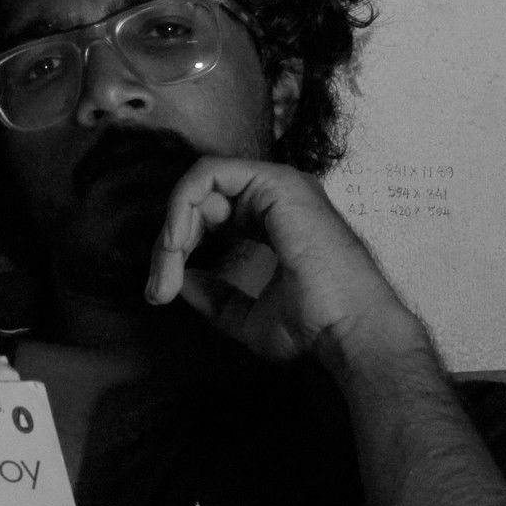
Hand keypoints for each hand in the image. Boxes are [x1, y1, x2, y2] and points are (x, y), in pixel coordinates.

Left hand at [146, 158, 421, 364]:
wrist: (349, 331)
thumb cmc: (314, 327)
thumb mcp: (246, 316)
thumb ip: (214, 296)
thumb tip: (179, 281)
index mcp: (274, 219)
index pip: (210, 215)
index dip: (177, 249)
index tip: (161, 291)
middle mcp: (275, 196)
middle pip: (200, 199)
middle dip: (168, 242)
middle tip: (157, 286)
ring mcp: (277, 185)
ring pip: (200, 184)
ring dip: (173, 225)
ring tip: (168, 265)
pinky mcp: (275, 182)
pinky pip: (210, 173)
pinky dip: (184, 203)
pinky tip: (177, 242)